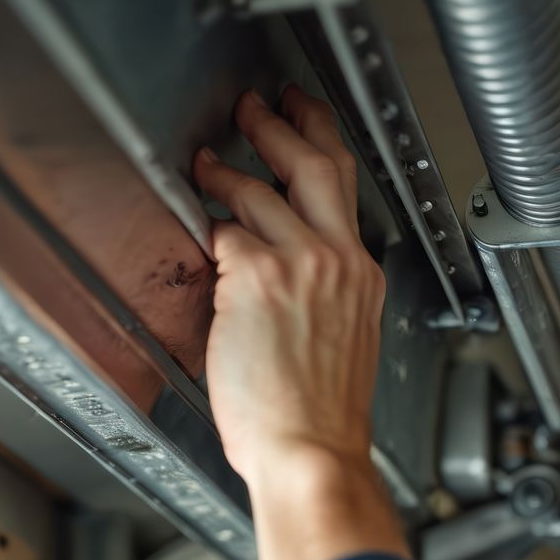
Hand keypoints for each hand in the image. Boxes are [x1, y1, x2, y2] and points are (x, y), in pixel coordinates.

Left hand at [192, 86, 386, 485]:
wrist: (311, 452)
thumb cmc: (320, 421)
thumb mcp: (344, 347)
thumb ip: (325, 301)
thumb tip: (288, 280)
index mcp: (362, 280)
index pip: (345, 191)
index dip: (322, 145)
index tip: (306, 125)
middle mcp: (338, 263)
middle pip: (315, 164)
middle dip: (282, 124)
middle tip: (258, 107)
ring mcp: (300, 266)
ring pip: (261, 189)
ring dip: (226, 170)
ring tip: (206, 165)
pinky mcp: (256, 278)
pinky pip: (225, 231)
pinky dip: (208, 225)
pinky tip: (197, 224)